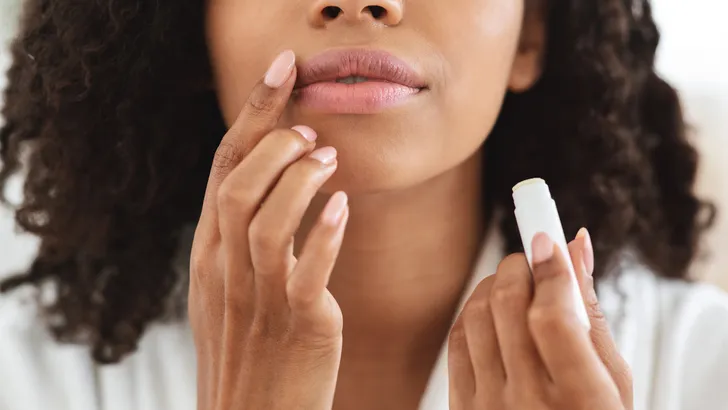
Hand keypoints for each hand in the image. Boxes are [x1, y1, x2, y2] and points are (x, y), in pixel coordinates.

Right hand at [188, 50, 347, 409]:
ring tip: (328, 158)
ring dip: (297, 179)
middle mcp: (224, 270)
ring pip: (263, 219)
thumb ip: (241, 241)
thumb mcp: (230, 291)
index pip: (223, 169)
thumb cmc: (249, 353)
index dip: (252, 114)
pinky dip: (322, 234)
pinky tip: (341, 206)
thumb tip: (272, 188)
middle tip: (309, 129)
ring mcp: (257, 297)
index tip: (281, 72)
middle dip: (273, 141)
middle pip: (237, 183)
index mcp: (209, 255)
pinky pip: (304, 271)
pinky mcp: (297, 325)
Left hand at [448, 229, 632, 409]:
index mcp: (579, 399)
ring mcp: (489, 406)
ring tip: (515, 284)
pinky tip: (492, 310)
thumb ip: (591, 313)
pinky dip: (473, 311)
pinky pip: (456, 339)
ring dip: (494, 284)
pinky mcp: (463, 407)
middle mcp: (527, 402)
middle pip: (507, 304)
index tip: (549, 238)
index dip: (550, 268)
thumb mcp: (613, 379)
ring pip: (476, 314)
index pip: (553, 316)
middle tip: (533, 258)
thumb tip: (576, 248)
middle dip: (519, 266)